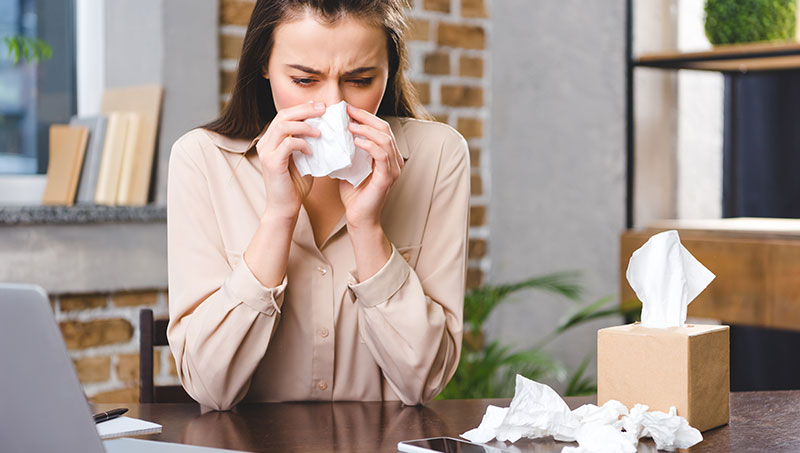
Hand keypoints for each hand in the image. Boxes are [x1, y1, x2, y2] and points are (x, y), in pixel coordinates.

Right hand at [256, 101, 324, 219]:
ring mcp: (266, 152)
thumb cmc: (295, 186)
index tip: (320, 106)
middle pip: (283, 115)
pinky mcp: (271, 162)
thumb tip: (325, 129)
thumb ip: (308, 144)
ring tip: (320, 131)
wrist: (284, 208)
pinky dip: (302, 144)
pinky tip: (312, 151)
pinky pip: (288, 143)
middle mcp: (265, 143)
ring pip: (283, 125)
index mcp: (271, 140)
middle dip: (305, 110)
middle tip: (323, 109)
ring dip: (304, 125)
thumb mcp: (303, 160)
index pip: (285, 115)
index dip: (302, 108)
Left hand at [340, 104, 403, 228]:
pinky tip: (355, 140)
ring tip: (349, 125)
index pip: (379, 128)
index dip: (364, 116)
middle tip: (346, 111)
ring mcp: (393, 169)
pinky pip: (381, 155)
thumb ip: (348, 150)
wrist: (359, 218)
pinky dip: (369, 144)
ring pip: (385, 139)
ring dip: (366, 129)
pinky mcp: (387, 177)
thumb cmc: (354, 194)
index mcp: (387, 155)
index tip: (346, 109)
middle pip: (384, 129)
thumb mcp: (350, 165)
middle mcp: (395, 160)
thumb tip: (333, 131)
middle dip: (365, 117)